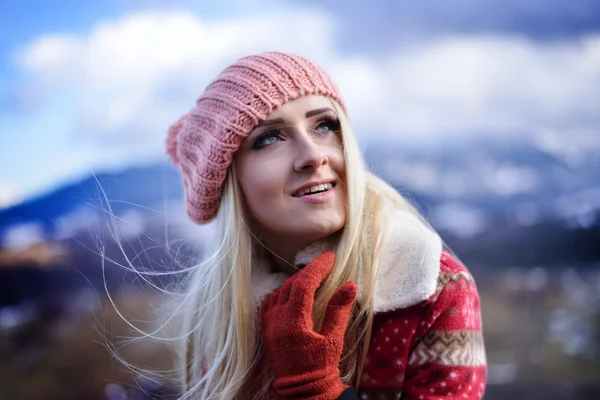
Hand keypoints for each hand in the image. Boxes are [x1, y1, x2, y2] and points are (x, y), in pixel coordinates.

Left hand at [261, 252, 357, 399]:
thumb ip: (339, 310)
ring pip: (279, 292)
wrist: (301, 390)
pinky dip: (282, 293)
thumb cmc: (320, 367)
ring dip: (295, 282)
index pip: (304, 284)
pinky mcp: (265, 329)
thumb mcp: (333, 339)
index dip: (317, 268)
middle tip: (325, 266)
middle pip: (291, 285)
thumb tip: (350, 284)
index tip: (330, 257)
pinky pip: (270, 303)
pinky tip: (293, 292)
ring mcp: (268, 324)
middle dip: (308, 272)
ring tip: (312, 278)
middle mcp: (277, 319)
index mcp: (293, 321)